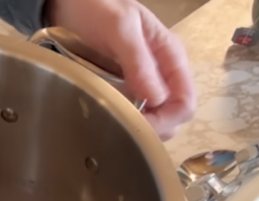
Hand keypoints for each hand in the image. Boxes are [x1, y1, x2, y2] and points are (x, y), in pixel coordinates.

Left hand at [45, 0, 195, 139]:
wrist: (72, 4)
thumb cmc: (99, 8)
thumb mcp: (120, 28)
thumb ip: (139, 61)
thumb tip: (157, 100)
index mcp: (171, 56)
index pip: (185, 101)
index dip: (167, 120)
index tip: (139, 127)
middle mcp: (163, 72)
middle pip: (173, 115)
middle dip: (154, 128)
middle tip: (124, 130)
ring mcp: (145, 81)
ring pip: (156, 118)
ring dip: (140, 128)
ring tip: (115, 125)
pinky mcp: (126, 87)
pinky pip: (136, 112)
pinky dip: (127, 122)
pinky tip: (110, 119)